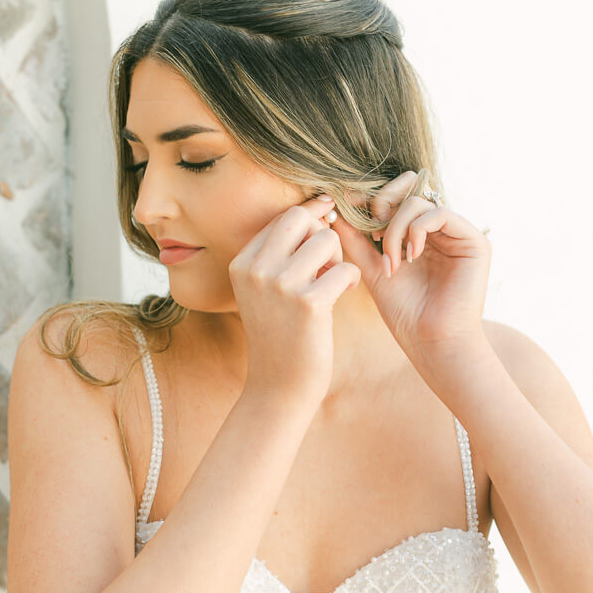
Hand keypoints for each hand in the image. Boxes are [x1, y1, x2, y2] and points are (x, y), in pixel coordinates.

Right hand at [229, 196, 360, 407]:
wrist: (279, 386)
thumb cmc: (280, 334)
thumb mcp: (266, 290)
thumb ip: (283, 252)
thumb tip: (321, 206)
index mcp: (242, 263)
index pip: (282, 218)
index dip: (310, 223)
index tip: (323, 240)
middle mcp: (256, 270)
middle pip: (300, 217)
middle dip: (322, 233)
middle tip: (326, 262)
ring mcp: (280, 285)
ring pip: (326, 239)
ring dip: (338, 258)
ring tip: (333, 282)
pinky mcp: (308, 303)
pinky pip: (345, 268)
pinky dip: (350, 279)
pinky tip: (344, 295)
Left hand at [329, 171, 491, 368]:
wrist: (432, 343)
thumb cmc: (405, 314)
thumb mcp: (371, 270)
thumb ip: (355, 241)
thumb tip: (334, 212)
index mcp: (418, 234)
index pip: (395, 197)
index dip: (371, 200)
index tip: (350, 214)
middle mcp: (439, 230)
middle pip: (408, 189)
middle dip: (382, 204)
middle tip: (373, 234)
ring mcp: (457, 233)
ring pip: (417, 202)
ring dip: (395, 229)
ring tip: (392, 262)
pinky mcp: (474, 240)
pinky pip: (438, 214)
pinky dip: (415, 231)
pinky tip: (409, 258)